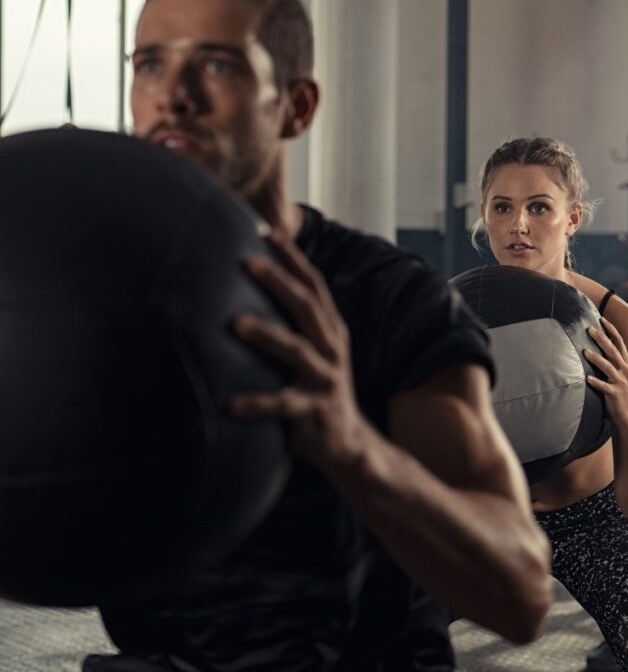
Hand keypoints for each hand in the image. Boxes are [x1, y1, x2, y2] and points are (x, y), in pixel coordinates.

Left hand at [229, 230, 368, 471]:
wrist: (348, 444)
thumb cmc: (318, 390)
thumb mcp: (314, 352)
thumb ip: (294, 324)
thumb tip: (250, 291)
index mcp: (331, 330)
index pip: (314, 285)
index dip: (294, 258)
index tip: (271, 231)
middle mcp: (332, 348)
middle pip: (307, 307)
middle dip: (279, 282)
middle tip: (249, 262)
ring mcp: (325, 378)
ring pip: (296, 350)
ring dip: (266, 334)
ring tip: (236, 323)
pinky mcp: (315, 410)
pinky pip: (283, 404)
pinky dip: (256, 404)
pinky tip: (230, 405)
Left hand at [583, 317, 627, 420]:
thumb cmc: (621, 393)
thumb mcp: (621, 374)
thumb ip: (614, 361)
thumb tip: (602, 346)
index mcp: (626, 363)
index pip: (619, 342)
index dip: (611, 330)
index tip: (602, 319)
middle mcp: (625, 370)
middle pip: (613, 350)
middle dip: (601, 338)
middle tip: (589, 329)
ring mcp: (620, 381)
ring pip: (607, 366)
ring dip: (596, 358)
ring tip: (585, 351)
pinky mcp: (614, 393)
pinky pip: (604, 386)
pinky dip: (596, 381)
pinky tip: (587, 378)